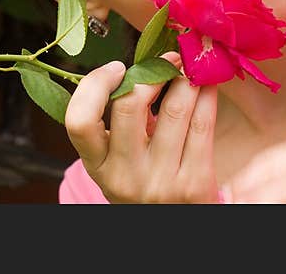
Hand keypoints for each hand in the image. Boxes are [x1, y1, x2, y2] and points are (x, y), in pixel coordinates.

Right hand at [64, 53, 219, 202]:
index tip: (116, 68)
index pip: (79, 121)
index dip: (95, 85)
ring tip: (189, 67)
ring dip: (185, 78)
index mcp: (97, 166)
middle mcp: (125, 176)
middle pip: (129, 106)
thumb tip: (142, 63)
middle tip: (166, 60)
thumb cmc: (144, 181)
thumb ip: (120, 121)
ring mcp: (160, 181)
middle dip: (151, 73)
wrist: (172, 226)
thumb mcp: (118, 160)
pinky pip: (202, 125)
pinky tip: (207, 86)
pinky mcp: (195, 185)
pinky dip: (207, 96)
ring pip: (174, 109)